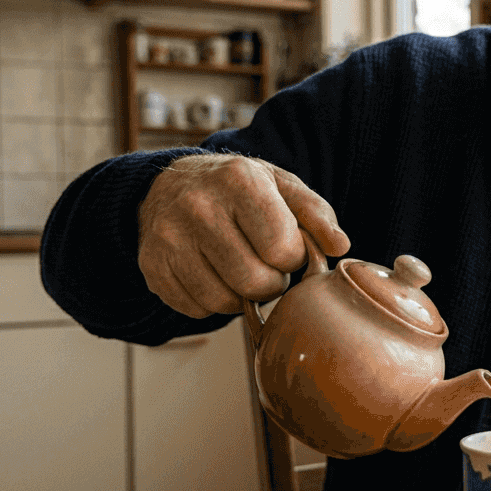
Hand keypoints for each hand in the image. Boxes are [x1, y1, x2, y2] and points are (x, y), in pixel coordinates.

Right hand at [136, 153, 349, 317]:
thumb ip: (316, 214)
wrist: (171, 184)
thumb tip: (340, 246)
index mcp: (238, 181)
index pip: (281, 248)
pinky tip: (214, 275)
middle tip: (267, 265)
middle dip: (272, 282)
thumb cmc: (238, 189)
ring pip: (224, 302)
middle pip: (254, 282)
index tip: (285, 246)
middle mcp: (198, 207)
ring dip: (242, 296)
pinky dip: (212, 302)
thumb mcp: (281, 186)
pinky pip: (196, 310)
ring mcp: (169, 238)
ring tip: (241, 268)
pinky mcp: (151, 267)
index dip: (292, 256)